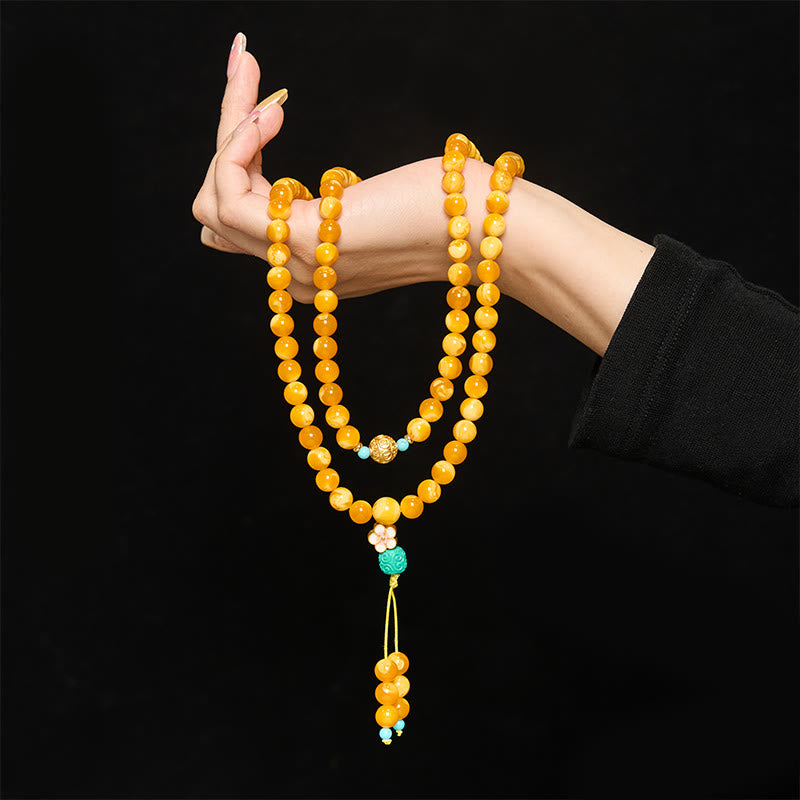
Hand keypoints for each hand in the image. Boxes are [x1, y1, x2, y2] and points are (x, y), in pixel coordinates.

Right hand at [192, 38, 463, 303]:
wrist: (490, 229)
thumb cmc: (450, 206)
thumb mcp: (369, 206)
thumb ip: (323, 208)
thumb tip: (288, 193)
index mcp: (314, 265)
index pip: (235, 223)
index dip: (234, 159)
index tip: (260, 95)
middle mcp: (295, 273)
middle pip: (213, 211)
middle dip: (225, 133)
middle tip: (247, 68)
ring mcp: (296, 262)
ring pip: (212, 200)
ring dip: (228, 132)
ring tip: (262, 90)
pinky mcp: (301, 240)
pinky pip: (229, 193)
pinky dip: (239, 143)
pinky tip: (272, 111)